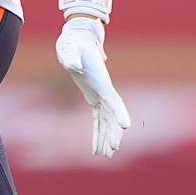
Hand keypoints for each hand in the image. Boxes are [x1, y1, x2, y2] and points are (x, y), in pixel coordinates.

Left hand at [54, 15, 130, 157]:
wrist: (77, 39)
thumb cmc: (73, 43)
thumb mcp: (69, 48)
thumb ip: (71, 57)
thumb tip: (73, 67)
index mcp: (101, 81)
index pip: (114, 101)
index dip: (121, 113)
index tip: (126, 126)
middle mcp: (104, 90)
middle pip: (112, 116)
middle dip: (113, 134)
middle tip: (111, 151)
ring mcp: (100, 94)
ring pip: (106, 121)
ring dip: (106, 137)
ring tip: (104, 155)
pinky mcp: (93, 97)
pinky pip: (97, 119)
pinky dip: (97, 132)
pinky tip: (95, 147)